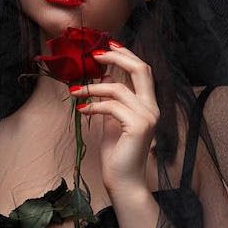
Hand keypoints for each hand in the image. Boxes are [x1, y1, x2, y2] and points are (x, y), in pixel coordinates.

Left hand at [69, 43, 158, 195]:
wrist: (124, 182)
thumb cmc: (118, 154)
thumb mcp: (112, 120)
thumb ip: (112, 100)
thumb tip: (105, 78)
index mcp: (148, 104)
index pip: (142, 70)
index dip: (125, 54)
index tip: (106, 46)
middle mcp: (152, 108)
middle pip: (141, 69)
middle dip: (117, 56)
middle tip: (94, 55)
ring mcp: (147, 117)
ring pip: (120, 88)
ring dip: (93, 87)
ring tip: (75, 92)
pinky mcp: (138, 127)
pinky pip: (112, 107)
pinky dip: (94, 105)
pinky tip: (82, 110)